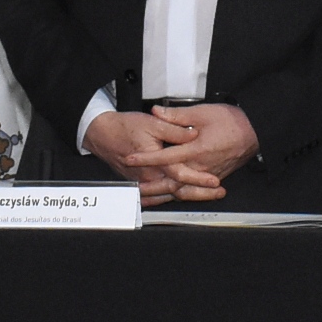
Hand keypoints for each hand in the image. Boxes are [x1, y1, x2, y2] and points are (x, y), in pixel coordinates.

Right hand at [86, 108, 228, 206]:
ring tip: (208, 196)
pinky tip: (182, 198)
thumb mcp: (152, 123)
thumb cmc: (125, 127)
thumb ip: (175, 130)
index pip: (181, 175)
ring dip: (189, 196)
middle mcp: (149, 177)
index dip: (199, 179)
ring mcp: (144, 182)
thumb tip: (193, 134)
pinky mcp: (140, 182)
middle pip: (178, 191)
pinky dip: (171, 198)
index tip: (215, 181)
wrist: (102, 134)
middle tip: (218, 192)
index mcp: (154, 162)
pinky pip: (158, 195)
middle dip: (200, 194)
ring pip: (169, 195)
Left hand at [138, 101, 260, 201]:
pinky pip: (194, 189)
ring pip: (183, 189)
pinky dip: (180, 193)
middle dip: (152, 185)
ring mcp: (208, 174)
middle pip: (172, 181)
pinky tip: (171, 194)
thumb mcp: (203, 112)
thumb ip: (177, 115)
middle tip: (136, 187)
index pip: (165, 157)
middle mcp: (201, 166)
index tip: (132, 158)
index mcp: (196, 149)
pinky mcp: (214, 177)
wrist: (256, 131)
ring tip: (149, 196)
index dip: (146, 158)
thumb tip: (157, 111)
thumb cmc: (233, 121)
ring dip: (164, 193)